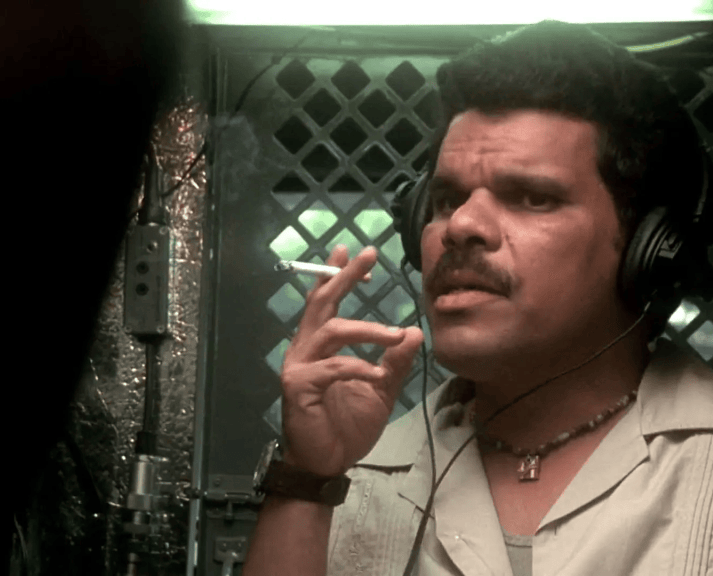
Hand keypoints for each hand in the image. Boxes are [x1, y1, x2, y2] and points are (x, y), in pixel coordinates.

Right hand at [280, 245, 424, 477]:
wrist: (326, 464)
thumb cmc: (347, 426)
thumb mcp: (380, 390)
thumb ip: (394, 362)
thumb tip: (414, 332)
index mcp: (319, 345)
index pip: (325, 301)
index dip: (336, 274)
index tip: (352, 249)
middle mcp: (304, 349)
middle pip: (322, 302)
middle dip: (344, 276)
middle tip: (368, 255)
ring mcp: (298, 366)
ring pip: (332, 331)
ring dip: (367, 329)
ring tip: (395, 336)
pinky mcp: (298, 387)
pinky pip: (333, 368)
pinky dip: (359, 368)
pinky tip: (378, 375)